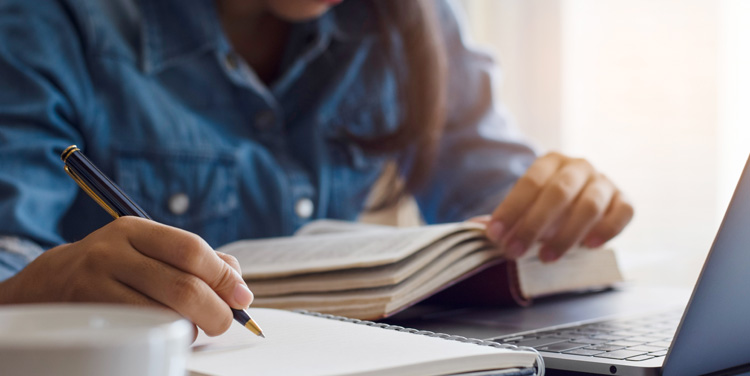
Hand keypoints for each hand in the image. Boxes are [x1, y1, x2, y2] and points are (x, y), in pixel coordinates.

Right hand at [0, 217, 252, 336]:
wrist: (51, 284)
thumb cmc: (117, 268)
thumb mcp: (149, 249)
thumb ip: (197, 260)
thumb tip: (239, 286)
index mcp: (134, 229)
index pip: (191, 249)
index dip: (223, 276)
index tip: (242, 297)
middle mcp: (111, 253)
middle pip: (182, 286)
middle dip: (216, 310)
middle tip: (227, 322)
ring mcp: (95, 286)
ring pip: (163, 315)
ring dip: (192, 326)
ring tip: (195, 326)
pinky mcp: (88, 317)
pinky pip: (142, 333)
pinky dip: (167, 336)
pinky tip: (170, 333)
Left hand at [484, 152, 633, 261]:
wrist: (581, 203)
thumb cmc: (546, 208)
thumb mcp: (526, 209)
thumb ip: (508, 220)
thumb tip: (480, 231)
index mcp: (550, 161)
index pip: (529, 182)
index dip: (511, 209)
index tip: (494, 235)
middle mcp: (579, 166)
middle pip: (558, 192)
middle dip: (534, 224)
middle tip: (515, 251)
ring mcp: (604, 182)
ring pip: (590, 205)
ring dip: (566, 234)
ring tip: (546, 258)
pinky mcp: (624, 200)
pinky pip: (623, 212)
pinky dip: (607, 230)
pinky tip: (589, 247)